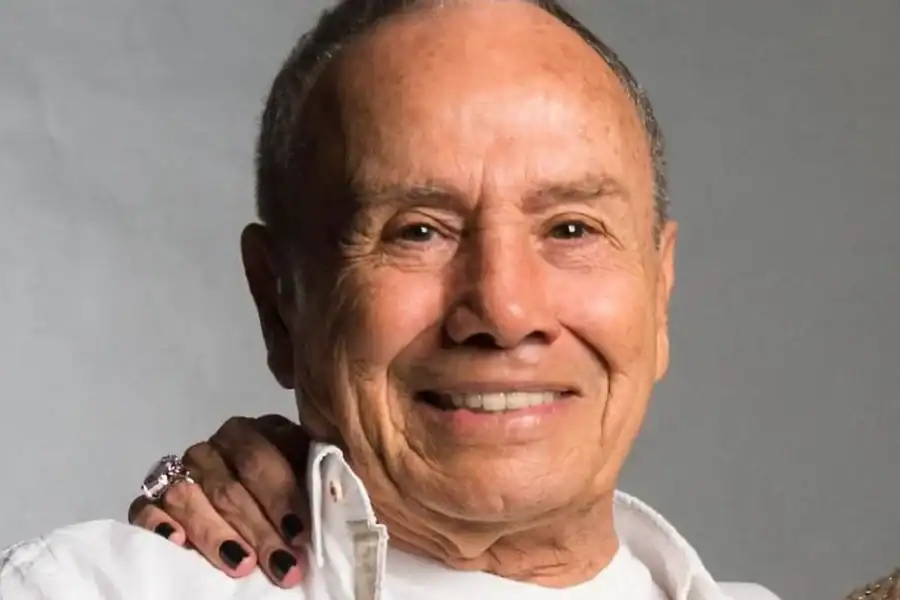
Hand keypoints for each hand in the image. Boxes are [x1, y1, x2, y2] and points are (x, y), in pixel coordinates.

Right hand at [128, 415, 311, 587]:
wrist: (256, 508)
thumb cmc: (290, 499)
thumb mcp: (307, 480)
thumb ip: (316, 483)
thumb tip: (330, 503)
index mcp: (254, 433)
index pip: (259, 457)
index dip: (280, 496)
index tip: (299, 532)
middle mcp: (215, 448)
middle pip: (228, 485)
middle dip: (258, 529)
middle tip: (282, 566)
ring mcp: (181, 471)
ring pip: (188, 496)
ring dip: (215, 533)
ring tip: (241, 565)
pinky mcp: (151, 498)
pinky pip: (143, 506)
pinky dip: (158, 523)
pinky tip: (177, 542)